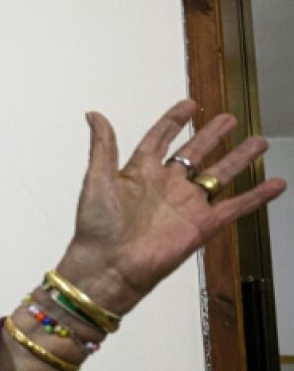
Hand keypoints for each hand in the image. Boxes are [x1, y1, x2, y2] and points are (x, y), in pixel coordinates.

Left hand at [56, 99, 285, 316]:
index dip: (173, 121)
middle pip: (195, 153)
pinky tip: (275, 184)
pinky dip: (257, 196)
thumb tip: (94, 115)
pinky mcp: (202, 225)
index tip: (189, 105)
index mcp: (140, 172)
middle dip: (212, 136)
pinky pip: (236, 206)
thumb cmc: (97, 227)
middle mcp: (166, 186)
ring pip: (220, 174)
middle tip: (229, 119)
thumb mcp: (97, 179)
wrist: (109, 266)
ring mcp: (186, 204)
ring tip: (258, 142)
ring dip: (239, 158)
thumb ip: (102, 146)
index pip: (160, 138)